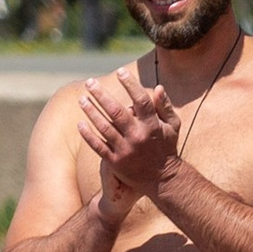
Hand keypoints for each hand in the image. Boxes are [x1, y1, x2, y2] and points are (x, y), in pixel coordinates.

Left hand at [79, 67, 177, 196]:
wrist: (162, 179)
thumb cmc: (167, 147)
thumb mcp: (172, 126)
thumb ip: (165, 106)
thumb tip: (157, 87)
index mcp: (152, 125)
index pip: (140, 100)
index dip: (130, 84)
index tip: (120, 72)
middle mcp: (137, 136)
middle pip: (117, 112)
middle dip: (102, 95)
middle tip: (90, 83)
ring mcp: (125, 150)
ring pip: (104, 128)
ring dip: (91, 112)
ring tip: (82, 99)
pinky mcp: (115, 162)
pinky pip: (98, 147)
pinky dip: (88, 136)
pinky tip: (80, 124)